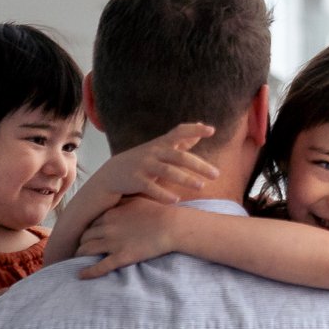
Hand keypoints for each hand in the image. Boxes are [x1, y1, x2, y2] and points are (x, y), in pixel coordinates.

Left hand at [75, 199, 182, 278]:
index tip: (88, 236)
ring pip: (87, 250)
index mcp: (110, 214)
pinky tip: (81, 275)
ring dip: (80, 255)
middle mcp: (107, 228)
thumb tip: (113, 203)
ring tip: (78, 260)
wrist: (172, 225)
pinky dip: (88, 272)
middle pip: (85, 237)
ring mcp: (113, 243)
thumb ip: (121, 203)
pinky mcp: (122, 257)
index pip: (90, 223)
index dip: (87, 230)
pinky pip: (100, 266)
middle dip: (82, 243)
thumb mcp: (136, 201)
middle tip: (81, 249)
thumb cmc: (158, 212)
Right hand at [78, 123, 218, 205]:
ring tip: (201, 186)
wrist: (112, 174)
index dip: (194, 130)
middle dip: (199, 165)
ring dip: (185, 179)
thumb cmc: (143, 160)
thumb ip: (182, 140)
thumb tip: (202, 128)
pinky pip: (151, 187)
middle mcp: (153, 152)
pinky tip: (176, 200)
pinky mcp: (135, 180)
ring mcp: (144, 166)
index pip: (179, 132)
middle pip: (179, 156)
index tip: (211, 130)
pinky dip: (163, 194)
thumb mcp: (161, 148)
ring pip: (167, 171)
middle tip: (216, 174)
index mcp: (161, 144)